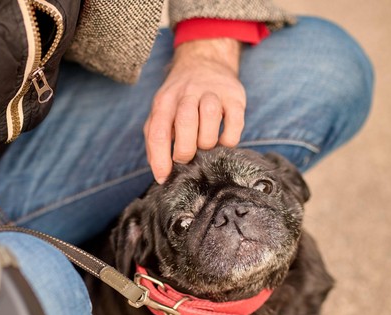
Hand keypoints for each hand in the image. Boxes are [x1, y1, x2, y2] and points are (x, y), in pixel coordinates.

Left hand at [144, 38, 245, 182]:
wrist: (204, 61)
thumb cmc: (180, 98)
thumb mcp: (161, 111)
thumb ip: (156, 138)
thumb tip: (160, 173)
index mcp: (164, 101)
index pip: (158, 132)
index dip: (160, 159)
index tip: (164, 178)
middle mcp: (187, 93)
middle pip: (185, 122)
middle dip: (185, 150)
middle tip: (187, 158)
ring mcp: (212, 92)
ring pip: (210, 117)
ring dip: (207, 141)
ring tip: (204, 146)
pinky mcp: (234, 96)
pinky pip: (234, 122)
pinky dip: (229, 139)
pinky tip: (223, 141)